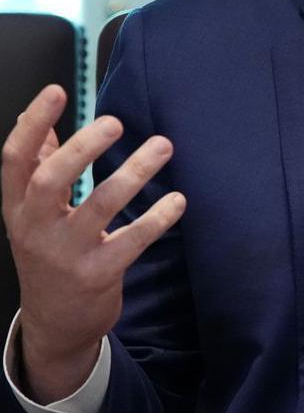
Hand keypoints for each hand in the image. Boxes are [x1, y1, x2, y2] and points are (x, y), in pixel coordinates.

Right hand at [1, 85, 185, 401]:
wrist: (55, 322)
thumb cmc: (49, 255)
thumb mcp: (31, 214)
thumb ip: (36, 168)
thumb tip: (36, 121)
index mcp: (17, 208)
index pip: (14, 159)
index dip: (33, 123)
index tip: (57, 90)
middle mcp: (36, 228)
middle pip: (51, 179)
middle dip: (83, 147)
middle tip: (116, 122)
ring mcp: (66, 253)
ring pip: (99, 205)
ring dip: (135, 172)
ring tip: (163, 146)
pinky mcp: (98, 274)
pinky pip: (132, 241)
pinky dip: (158, 218)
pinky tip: (179, 199)